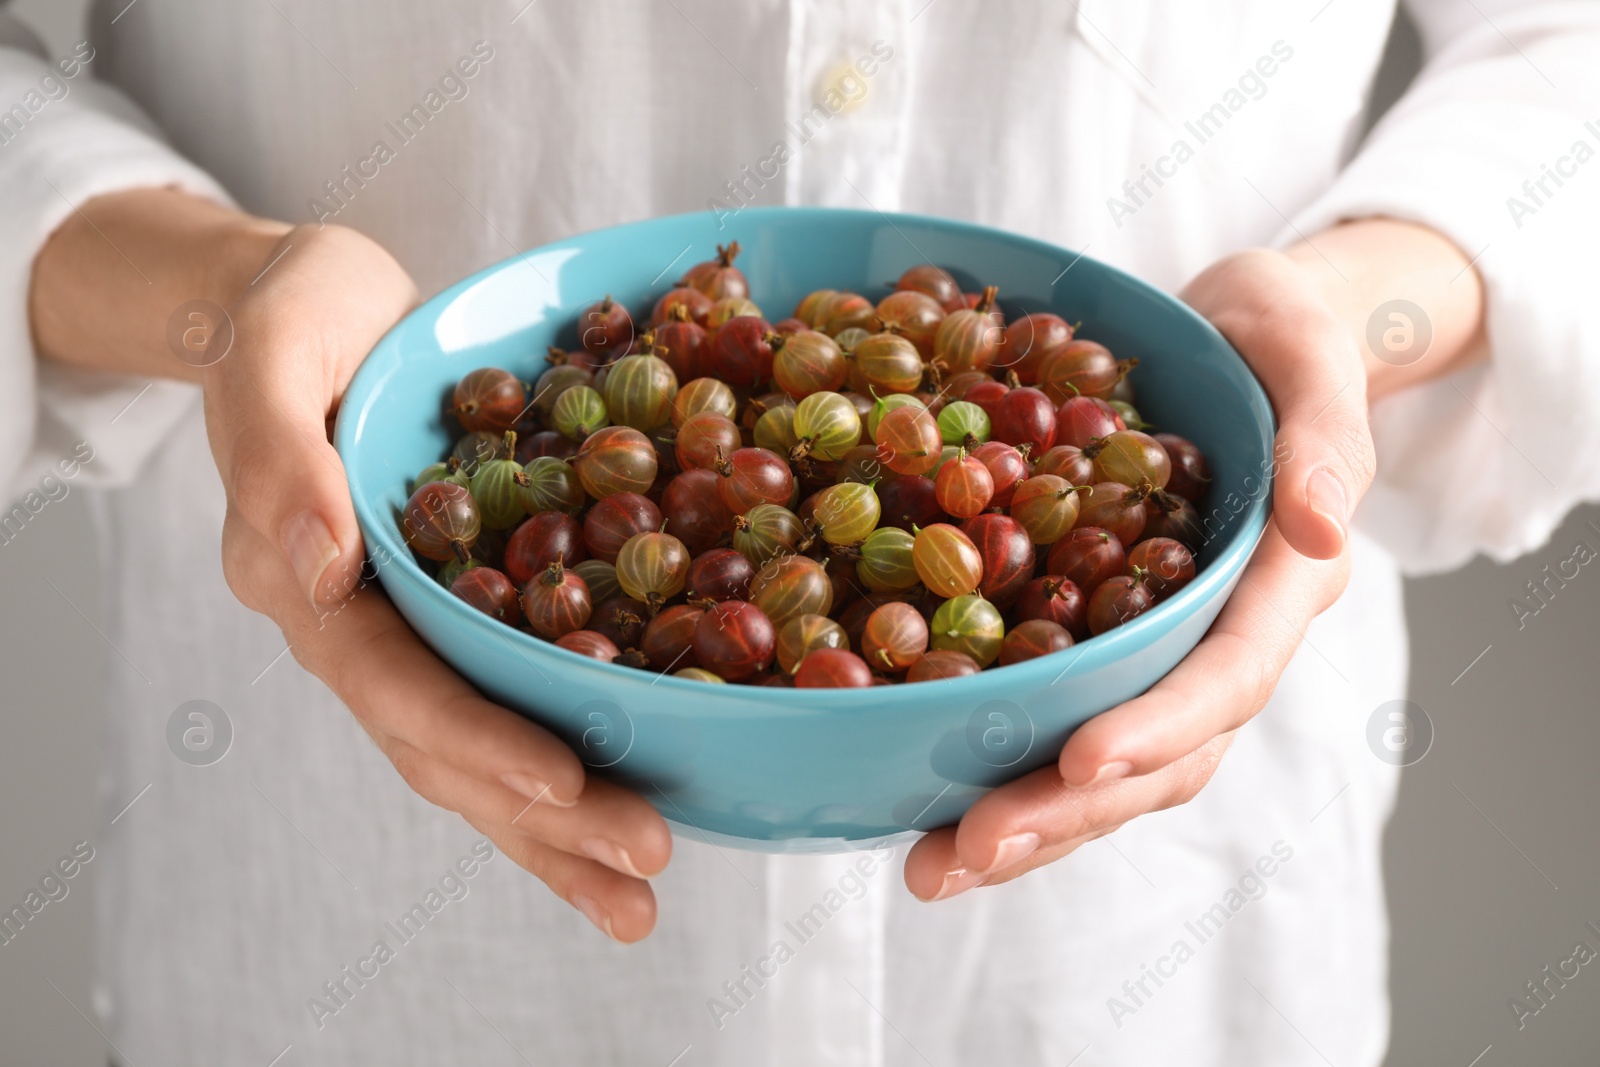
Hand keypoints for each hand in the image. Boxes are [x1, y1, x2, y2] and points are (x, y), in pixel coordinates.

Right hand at [208, 222, 673, 939]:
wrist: (320, 308)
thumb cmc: (294, 315)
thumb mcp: (274, 347)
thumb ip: (279, 453)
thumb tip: (320, 566)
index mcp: (298, 577)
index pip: (392, 681)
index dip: (477, 738)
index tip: (566, 784)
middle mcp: (352, 628)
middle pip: (444, 746)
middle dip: (543, 816)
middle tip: (646, 863)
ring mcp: (404, 633)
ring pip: (476, 753)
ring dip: (557, 831)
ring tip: (642, 896)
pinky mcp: (456, 619)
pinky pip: (510, 701)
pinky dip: (564, 768)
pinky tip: (626, 808)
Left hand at [903, 246, 1378, 900]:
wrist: (1238, 335)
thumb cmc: (1274, 332)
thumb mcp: (1306, 346)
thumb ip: (1326, 434)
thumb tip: (1322, 528)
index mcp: (1283, 582)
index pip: (1228, 675)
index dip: (1160, 726)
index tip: (1080, 762)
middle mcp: (1227, 638)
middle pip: (1162, 753)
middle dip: (1069, 810)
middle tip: (970, 851)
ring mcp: (1167, 652)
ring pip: (1110, 767)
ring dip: (1028, 823)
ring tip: (935, 868)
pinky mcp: (1109, 644)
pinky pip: (1062, 723)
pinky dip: (1001, 772)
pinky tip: (926, 810)